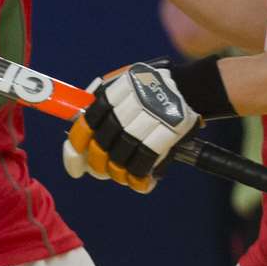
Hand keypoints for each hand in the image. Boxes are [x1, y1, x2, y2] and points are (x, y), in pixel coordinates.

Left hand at [63, 63, 201, 192]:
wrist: (192, 87)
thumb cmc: (151, 89)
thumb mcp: (123, 83)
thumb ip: (102, 102)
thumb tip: (78, 131)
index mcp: (116, 91)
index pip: (88, 120)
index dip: (77, 143)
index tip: (75, 157)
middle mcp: (131, 103)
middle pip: (103, 142)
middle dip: (97, 162)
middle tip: (99, 170)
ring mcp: (151, 118)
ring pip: (122, 155)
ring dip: (116, 172)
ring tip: (119, 176)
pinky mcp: (170, 131)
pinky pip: (145, 161)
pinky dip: (138, 177)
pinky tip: (139, 182)